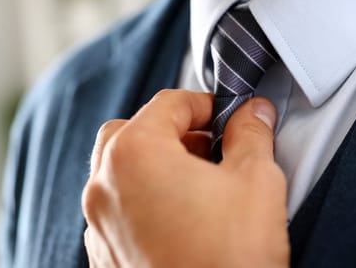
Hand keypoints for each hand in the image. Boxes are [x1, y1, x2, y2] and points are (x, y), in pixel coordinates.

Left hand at [81, 89, 289, 267]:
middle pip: (131, 131)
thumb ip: (252, 134)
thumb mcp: (256, 180)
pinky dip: (143, 197)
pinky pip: (118, 208)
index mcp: (135, 156)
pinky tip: (181, 215)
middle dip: (171, 129)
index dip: (204, 104)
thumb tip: (254, 113)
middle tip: (209, 143)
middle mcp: (105, 187)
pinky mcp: (106, 255)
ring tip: (198, 179)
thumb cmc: (232, 257)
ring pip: (119, 171)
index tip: (227, 116)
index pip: (168, 104)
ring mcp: (100, 225)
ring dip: (155, 162)